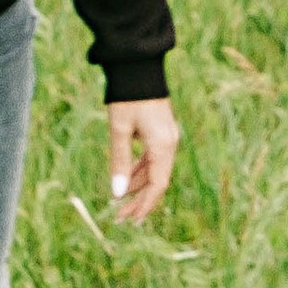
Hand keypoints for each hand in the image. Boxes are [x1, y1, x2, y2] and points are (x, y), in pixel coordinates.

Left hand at [107, 96, 179, 224]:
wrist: (138, 67)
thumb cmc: (127, 98)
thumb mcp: (119, 130)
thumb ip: (119, 162)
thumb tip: (117, 193)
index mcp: (163, 145)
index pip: (158, 184)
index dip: (145, 205)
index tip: (130, 220)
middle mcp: (170, 144)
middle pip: (158, 180)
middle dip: (140, 200)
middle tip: (121, 217)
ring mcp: (167, 137)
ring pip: (155, 170)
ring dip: (138, 186)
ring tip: (119, 200)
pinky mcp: (161, 131)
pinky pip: (153, 158)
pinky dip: (140, 170)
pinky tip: (127, 178)